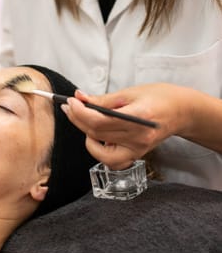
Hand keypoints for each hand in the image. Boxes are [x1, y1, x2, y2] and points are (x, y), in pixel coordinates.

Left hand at [62, 83, 188, 169]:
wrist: (181, 111)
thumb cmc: (159, 97)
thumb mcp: (129, 92)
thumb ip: (103, 99)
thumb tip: (80, 98)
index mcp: (138, 117)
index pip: (99, 121)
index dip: (80, 112)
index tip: (71, 102)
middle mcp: (138, 137)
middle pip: (96, 133)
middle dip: (77, 119)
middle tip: (70, 107)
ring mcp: (137, 149)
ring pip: (99, 148)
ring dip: (85, 133)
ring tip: (83, 119)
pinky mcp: (136, 155)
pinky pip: (111, 160)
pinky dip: (99, 150)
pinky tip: (97, 136)